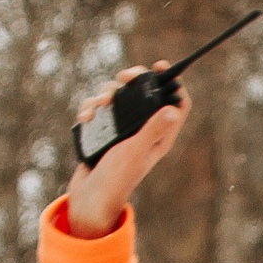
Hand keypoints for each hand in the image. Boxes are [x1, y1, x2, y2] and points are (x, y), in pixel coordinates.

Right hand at [61, 64, 190, 239]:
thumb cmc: (117, 177)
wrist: (90, 197)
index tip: (160, 66)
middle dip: (132, 80)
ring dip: (104, 94)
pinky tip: (86, 117)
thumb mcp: (135, 150)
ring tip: (97, 107)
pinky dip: (91, 107)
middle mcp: (144, 130)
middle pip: (144, 92)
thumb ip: (152, 128)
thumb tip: (173, 108)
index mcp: (160, 135)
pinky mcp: (104, 130)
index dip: (173, 83)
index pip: (176, 103)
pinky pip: (100, 108)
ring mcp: (123, 129)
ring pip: (118, 96)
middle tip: (123, 77)